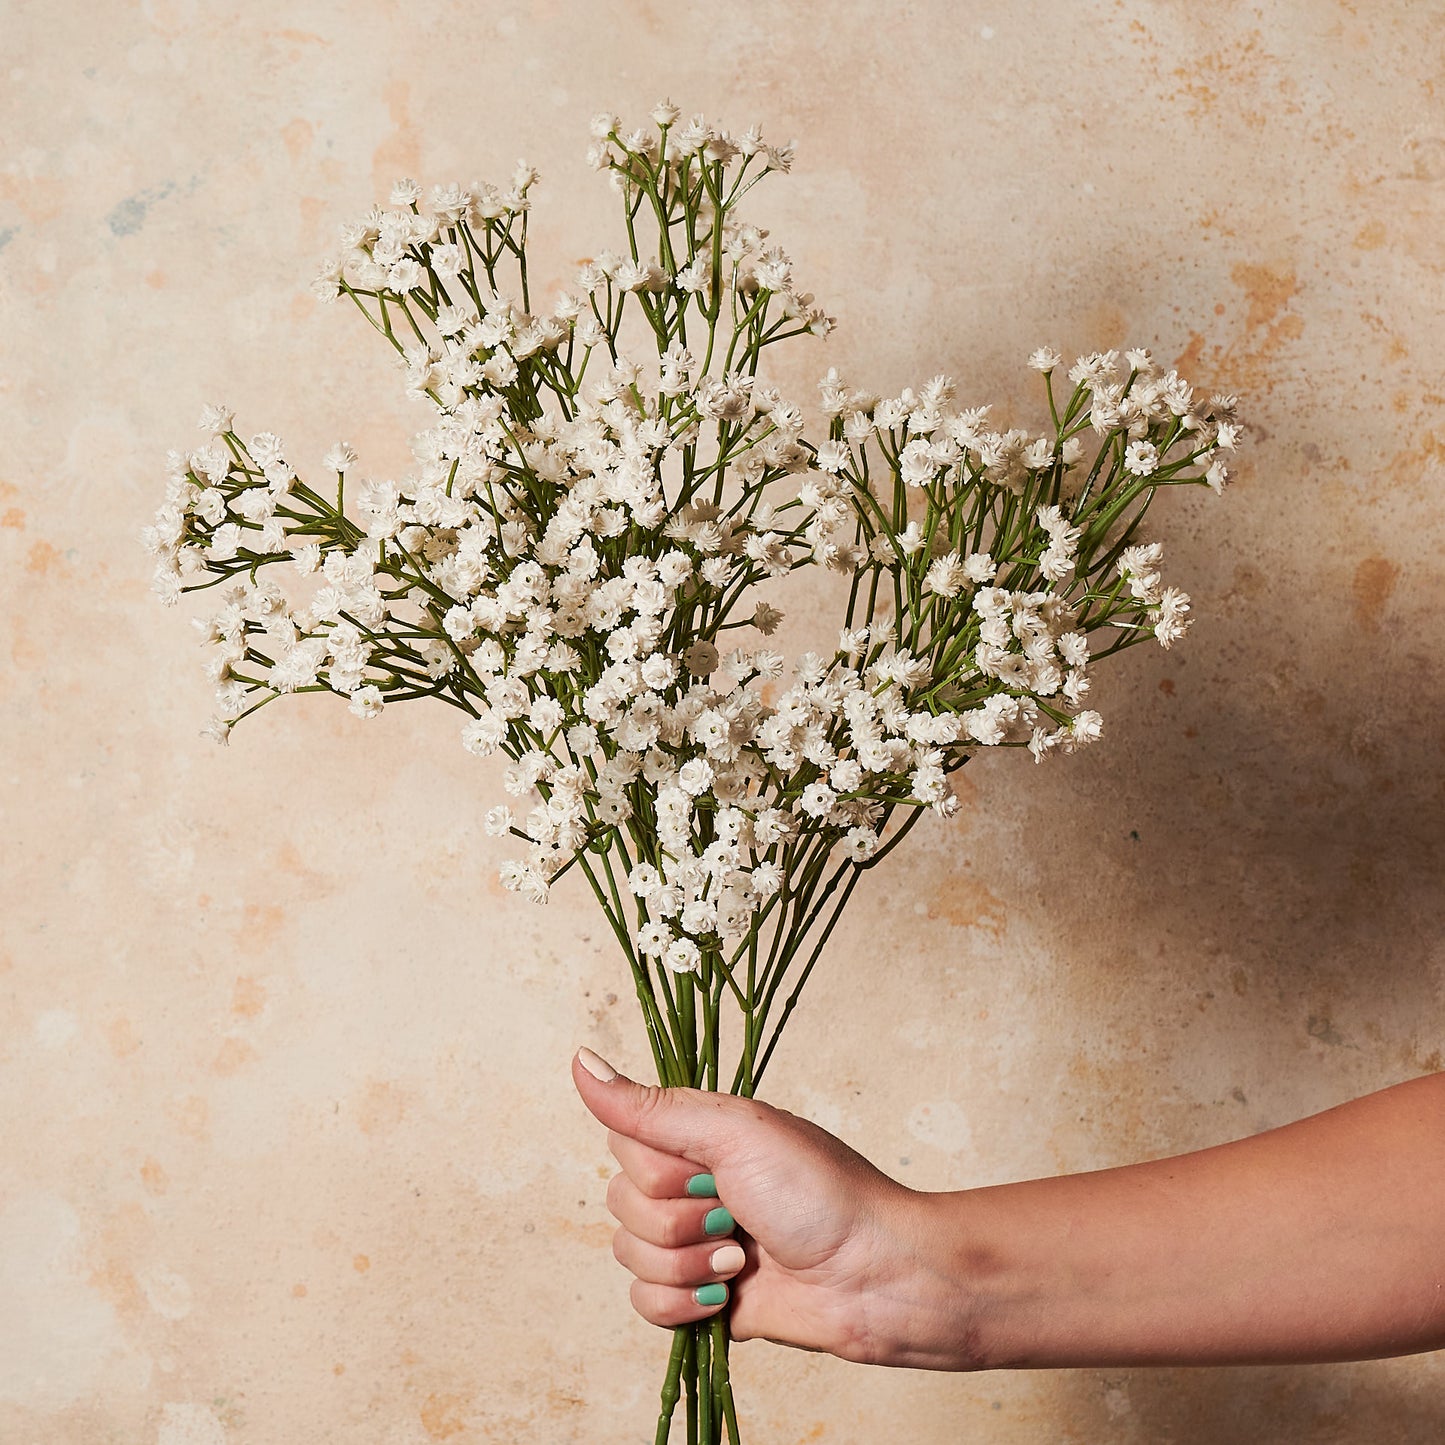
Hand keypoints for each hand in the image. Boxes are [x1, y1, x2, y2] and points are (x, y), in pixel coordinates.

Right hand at [571, 1048, 937, 1363]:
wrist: (875, 1277)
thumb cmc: (819, 1192)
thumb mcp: (732, 1133)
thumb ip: (649, 1108)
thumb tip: (579, 1060)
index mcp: (698, 1137)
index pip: (622, 1144)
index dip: (657, 1168)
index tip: (709, 1170)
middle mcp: (691, 1184)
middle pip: (620, 1203)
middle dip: (676, 1222)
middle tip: (736, 1215)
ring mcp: (695, 1242)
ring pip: (629, 1257)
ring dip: (687, 1264)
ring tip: (743, 1258)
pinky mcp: (701, 1297)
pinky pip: (644, 1304)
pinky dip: (682, 1305)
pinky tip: (728, 1296)